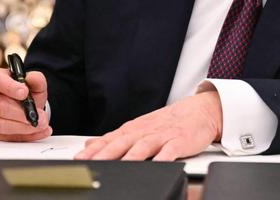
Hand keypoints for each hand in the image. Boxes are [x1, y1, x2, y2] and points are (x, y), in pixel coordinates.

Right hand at [0, 67, 50, 140]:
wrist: (21, 101)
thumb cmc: (23, 88)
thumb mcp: (32, 80)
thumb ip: (35, 78)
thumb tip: (32, 79)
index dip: (10, 88)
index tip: (24, 93)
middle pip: (1, 107)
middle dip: (22, 114)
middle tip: (40, 115)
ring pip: (3, 125)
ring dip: (25, 127)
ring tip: (42, 124)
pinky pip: (8, 137)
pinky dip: (26, 136)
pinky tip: (39, 132)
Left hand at [75, 91, 222, 160]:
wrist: (200, 110)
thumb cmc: (170, 122)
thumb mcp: (140, 126)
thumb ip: (115, 137)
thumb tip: (90, 144)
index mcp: (134, 129)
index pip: (110, 139)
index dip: (94, 150)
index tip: (79, 160)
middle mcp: (145, 131)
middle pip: (122, 143)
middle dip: (105, 154)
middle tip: (90, 164)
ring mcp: (162, 136)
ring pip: (143, 146)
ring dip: (130, 157)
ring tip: (119, 168)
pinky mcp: (180, 141)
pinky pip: (170, 151)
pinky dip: (163, 158)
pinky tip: (157, 165)